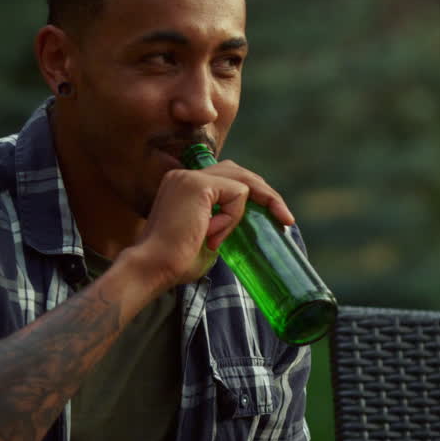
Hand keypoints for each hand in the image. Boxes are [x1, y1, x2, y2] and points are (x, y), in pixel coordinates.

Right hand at [131, 160, 294, 287]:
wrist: (153, 268)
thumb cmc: (176, 263)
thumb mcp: (208, 239)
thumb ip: (224, 226)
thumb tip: (249, 228)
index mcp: (185, 186)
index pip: (228, 178)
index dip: (254, 195)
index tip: (276, 217)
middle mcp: (186, 176)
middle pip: (240, 172)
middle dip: (267, 194)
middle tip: (286, 219)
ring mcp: (191, 178)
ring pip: (243, 181)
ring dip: (252, 208)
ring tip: (239, 233)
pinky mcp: (198, 185)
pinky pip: (237, 194)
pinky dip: (234, 216)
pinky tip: (213, 234)